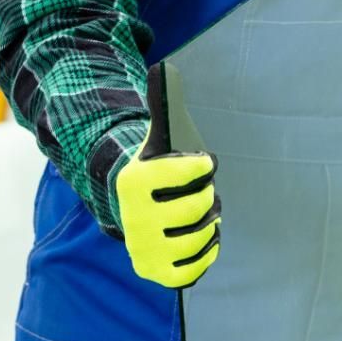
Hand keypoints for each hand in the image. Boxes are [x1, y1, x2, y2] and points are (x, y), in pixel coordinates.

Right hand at [116, 65, 220, 288]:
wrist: (132, 206)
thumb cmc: (157, 165)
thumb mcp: (161, 131)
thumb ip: (164, 100)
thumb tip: (165, 68)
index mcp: (134, 179)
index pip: (193, 171)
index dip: (204, 166)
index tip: (201, 162)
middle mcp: (133, 218)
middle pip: (198, 208)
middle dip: (206, 196)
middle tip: (200, 191)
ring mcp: (144, 249)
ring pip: (201, 237)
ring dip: (209, 224)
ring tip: (201, 214)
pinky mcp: (155, 272)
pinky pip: (194, 270)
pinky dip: (206, 253)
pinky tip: (202, 237)